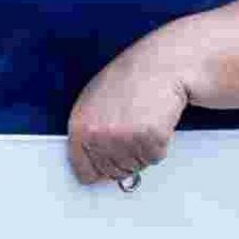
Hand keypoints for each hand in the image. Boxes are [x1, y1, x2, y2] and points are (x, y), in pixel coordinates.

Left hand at [65, 52, 188, 184]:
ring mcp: (124, 139)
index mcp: (80, 127)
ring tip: (142, 123)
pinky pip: (154, 158)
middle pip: (112, 172)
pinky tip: (154, 122)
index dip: (98, 170)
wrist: (159, 65)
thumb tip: (89, 162)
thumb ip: (88, 133)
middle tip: (130, 134)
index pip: (83, 170)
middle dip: (123, 159)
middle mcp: (98, 136)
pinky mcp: (150, 139)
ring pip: (135, 167)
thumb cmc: (129, 80)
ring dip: (141, 152)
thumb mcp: (93, 103)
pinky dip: (158, 146)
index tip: (104, 168)